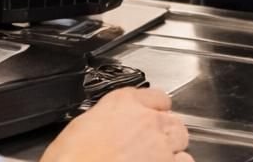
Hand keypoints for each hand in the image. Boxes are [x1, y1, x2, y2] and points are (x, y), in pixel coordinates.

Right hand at [41, 87, 193, 161]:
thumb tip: (104, 127)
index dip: (154, 109)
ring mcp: (160, 144)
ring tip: (157, 158)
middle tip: (152, 144)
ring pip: (181, 140)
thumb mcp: (81, 126)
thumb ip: (104, 120)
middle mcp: (147, 119)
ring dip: (173, 149)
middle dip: (165, 131)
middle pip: (172, 119)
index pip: (156, 97)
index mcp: (123, 102)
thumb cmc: (72, 159)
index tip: (151, 116)